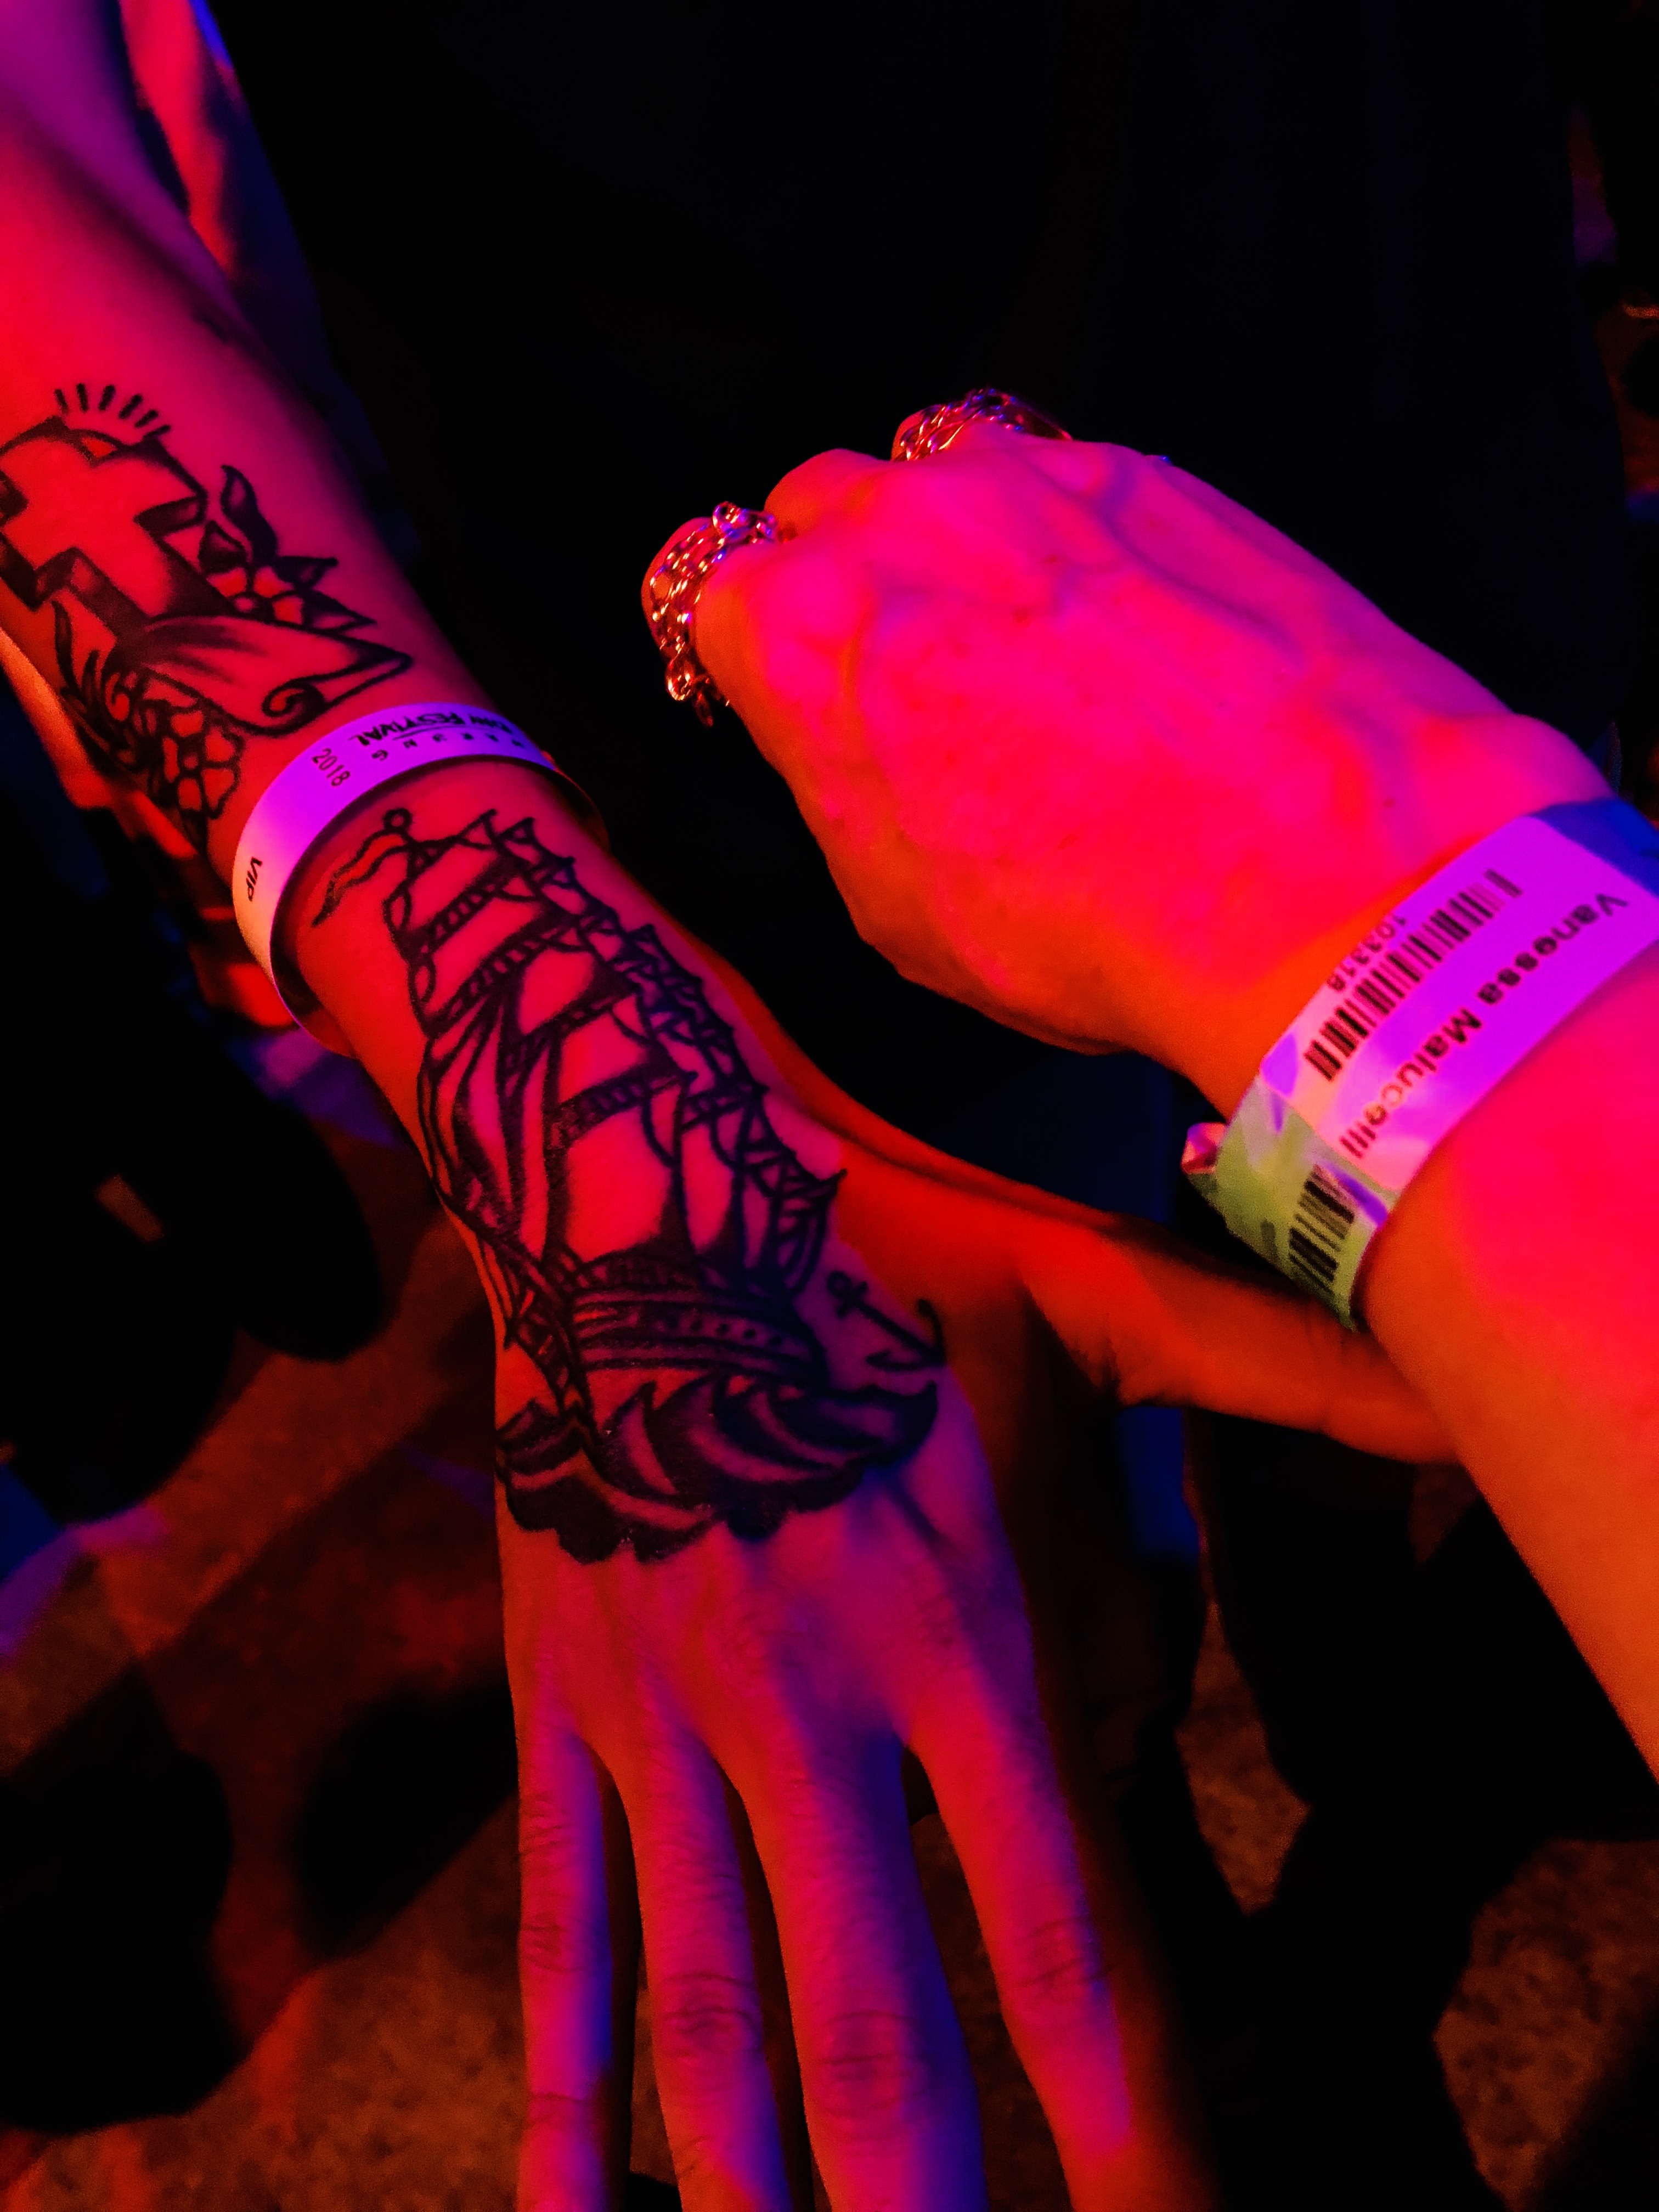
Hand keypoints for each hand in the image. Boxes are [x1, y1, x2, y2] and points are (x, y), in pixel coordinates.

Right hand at [508, 1140, 1445, 2211]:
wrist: (632, 1173)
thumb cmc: (884, 1241)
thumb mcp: (1087, 1295)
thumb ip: (1276, 1370)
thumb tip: (1462, 1404)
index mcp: (963, 1624)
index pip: (1074, 1942)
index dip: (1136, 2136)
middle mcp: (813, 1698)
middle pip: (877, 2030)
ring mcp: (666, 1713)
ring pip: (710, 2012)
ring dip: (755, 2194)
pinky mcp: (559, 1703)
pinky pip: (559, 1929)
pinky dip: (569, 2090)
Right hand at [676, 429, 1602, 1108]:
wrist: (1318, 880)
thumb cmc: (1094, 920)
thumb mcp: (898, 909)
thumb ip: (835, 780)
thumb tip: (842, 740)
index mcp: (801, 629)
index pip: (701, 583)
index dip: (745, 650)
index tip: (784, 690)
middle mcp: (903, 521)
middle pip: (819, 505)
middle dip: (839, 573)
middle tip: (901, 672)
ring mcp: (1034, 480)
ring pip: (940, 467)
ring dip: (950, 534)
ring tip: (1015, 639)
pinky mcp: (1156, 474)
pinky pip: (1067, 478)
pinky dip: (1069, 537)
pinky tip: (1124, 629)